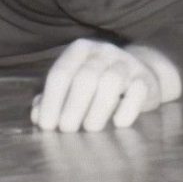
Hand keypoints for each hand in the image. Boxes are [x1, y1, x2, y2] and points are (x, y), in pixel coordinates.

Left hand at [31, 39, 179, 132]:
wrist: (140, 73)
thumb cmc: (96, 84)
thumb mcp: (71, 86)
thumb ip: (51, 99)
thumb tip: (37, 116)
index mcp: (80, 50)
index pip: (61, 73)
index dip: (52, 101)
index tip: (48, 126)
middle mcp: (103, 52)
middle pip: (85, 78)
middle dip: (73, 107)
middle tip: (67, 131)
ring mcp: (127, 63)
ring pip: (111, 81)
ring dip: (97, 110)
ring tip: (90, 129)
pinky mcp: (146, 79)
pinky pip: (138, 91)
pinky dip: (127, 109)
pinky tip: (117, 123)